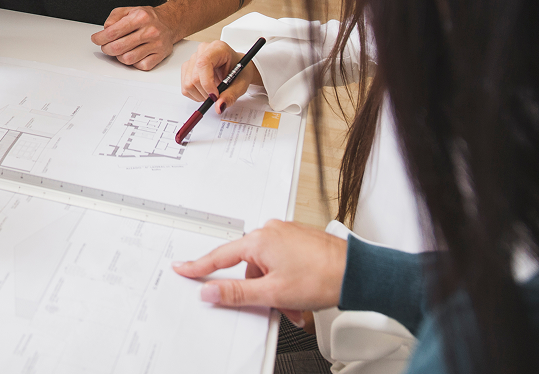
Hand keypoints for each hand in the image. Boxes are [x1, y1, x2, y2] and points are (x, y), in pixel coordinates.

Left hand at [91, 6, 178, 70]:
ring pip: (128, 59)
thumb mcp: (129, 10)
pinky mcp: (160, 55)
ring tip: (119, 50)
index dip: (100, 38)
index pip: (113, 32)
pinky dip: (133, 62)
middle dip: (106, 49)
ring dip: (119, 56)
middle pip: (118, 48)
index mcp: (140, 17)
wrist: (170, 22)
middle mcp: (150, 31)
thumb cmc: (147, 17)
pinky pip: (140, 65)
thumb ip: (114, 17)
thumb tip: (105, 30)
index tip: (96, 39)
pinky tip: (132, 54)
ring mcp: (156, 44)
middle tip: (105, 46)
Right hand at [172, 221, 346, 325]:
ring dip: (276, 290)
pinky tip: (299, 296)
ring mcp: (286, 234)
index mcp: (259, 240)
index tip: (183, 268)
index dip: (199, 267)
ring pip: (267, 268)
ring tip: (294, 306)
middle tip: (272, 306)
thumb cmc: (321, 276)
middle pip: (248, 267)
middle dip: (259, 291)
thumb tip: (211, 291)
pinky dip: (286, 282)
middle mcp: (271, 231)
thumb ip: (237, 293)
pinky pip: (282, 263)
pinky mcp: (299, 240)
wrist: (355, 272)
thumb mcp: (273, 292)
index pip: (220, 256)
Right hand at [181, 40, 261, 112]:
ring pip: (188, 84)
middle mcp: (202, 50)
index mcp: (218, 48)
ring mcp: (193, 58)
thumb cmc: (239, 72)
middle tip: (217, 96)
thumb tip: (219, 107)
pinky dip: (195, 94)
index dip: (207, 83)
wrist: (236, 69)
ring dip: (200, 95)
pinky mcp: (187, 68)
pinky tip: (205, 90)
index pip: (203, 63)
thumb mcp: (241, 85)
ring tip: (212, 92)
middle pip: (194, 77)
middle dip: (205, 93)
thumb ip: (230, 96)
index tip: (215, 96)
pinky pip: (185, 87)